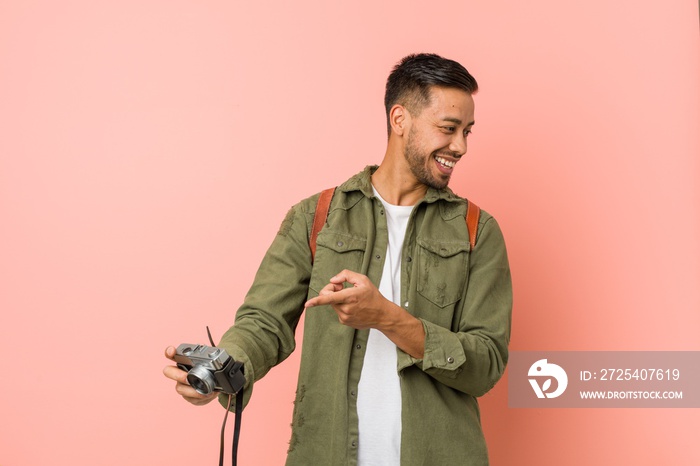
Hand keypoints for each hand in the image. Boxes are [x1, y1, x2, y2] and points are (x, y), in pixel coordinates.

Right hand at [163, 346, 218, 405]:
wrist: (216, 384)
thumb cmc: (210, 370)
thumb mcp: (211, 362)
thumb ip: (209, 356)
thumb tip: (209, 351)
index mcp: (184, 361)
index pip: (172, 354)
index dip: (169, 352)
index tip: (171, 351)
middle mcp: (179, 372)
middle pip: (168, 372)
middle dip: (178, 375)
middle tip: (187, 377)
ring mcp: (181, 385)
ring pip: (180, 388)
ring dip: (192, 390)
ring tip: (205, 390)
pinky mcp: (187, 396)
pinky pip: (190, 398)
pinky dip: (200, 397)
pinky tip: (208, 394)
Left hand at [305, 270, 425, 357]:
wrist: (382, 315)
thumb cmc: (372, 296)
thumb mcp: (362, 279)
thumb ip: (346, 275)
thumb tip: (332, 281)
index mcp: (350, 297)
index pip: (329, 298)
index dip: (316, 301)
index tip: (307, 304)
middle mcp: (346, 308)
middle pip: (328, 298)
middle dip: (331, 290)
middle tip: (342, 287)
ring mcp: (345, 317)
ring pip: (332, 304)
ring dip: (337, 299)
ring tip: (351, 298)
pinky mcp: (345, 322)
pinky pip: (337, 311)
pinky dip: (342, 306)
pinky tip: (353, 306)